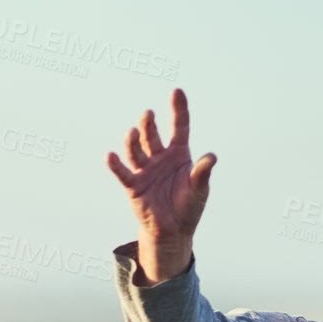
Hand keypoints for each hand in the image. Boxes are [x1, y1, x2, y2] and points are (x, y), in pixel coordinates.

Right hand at [105, 88, 214, 282]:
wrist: (173, 230)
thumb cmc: (188, 206)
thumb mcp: (199, 189)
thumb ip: (202, 173)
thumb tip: (211, 157)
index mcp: (179, 154)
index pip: (179, 127)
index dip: (178, 109)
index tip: (176, 91)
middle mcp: (160, 158)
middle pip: (152, 135)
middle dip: (149, 124)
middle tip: (148, 114)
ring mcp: (145, 170)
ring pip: (137, 151)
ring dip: (133, 141)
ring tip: (132, 131)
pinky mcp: (134, 186)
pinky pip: (123, 173)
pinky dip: (116, 165)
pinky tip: (110, 156)